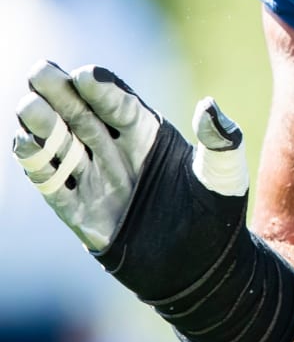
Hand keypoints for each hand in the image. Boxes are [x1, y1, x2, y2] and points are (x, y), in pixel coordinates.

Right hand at [13, 62, 246, 252]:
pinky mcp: (79, 211)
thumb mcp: (224, 176)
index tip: (85, 74)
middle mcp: (117, 151)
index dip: (102, 88)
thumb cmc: (216, 215)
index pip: (120, 104)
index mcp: (149, 134)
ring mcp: (96, 179)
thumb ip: (220, 141)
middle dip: (59, 93)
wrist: (199, 270)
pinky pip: (52, 183)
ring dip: (42, 125)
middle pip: (81, 114)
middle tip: (39, 71)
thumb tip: (210, 105)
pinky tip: (22, 143)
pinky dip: (36, 164)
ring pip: (61, 144)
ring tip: (28, 105)